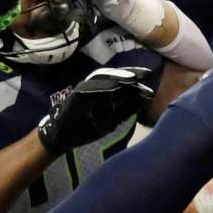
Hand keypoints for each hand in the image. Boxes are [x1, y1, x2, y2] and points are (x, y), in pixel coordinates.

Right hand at [37, 65, 157, 153]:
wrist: (62, 138)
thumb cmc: (86, 127)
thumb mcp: (112, 120)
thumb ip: (128, 109)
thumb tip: (148, 98)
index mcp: (106, 93)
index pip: (123, 83)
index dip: (136, 81)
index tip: (150, 81)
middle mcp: (96, 88)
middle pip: (115, 76)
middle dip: (130, 74)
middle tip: (145, 74)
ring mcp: (84, 90)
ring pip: (102, 79)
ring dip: (117, 77)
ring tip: (131, 78)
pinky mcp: (75, 95)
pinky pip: (88, 89)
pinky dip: (100, 87)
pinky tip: (113, 87)